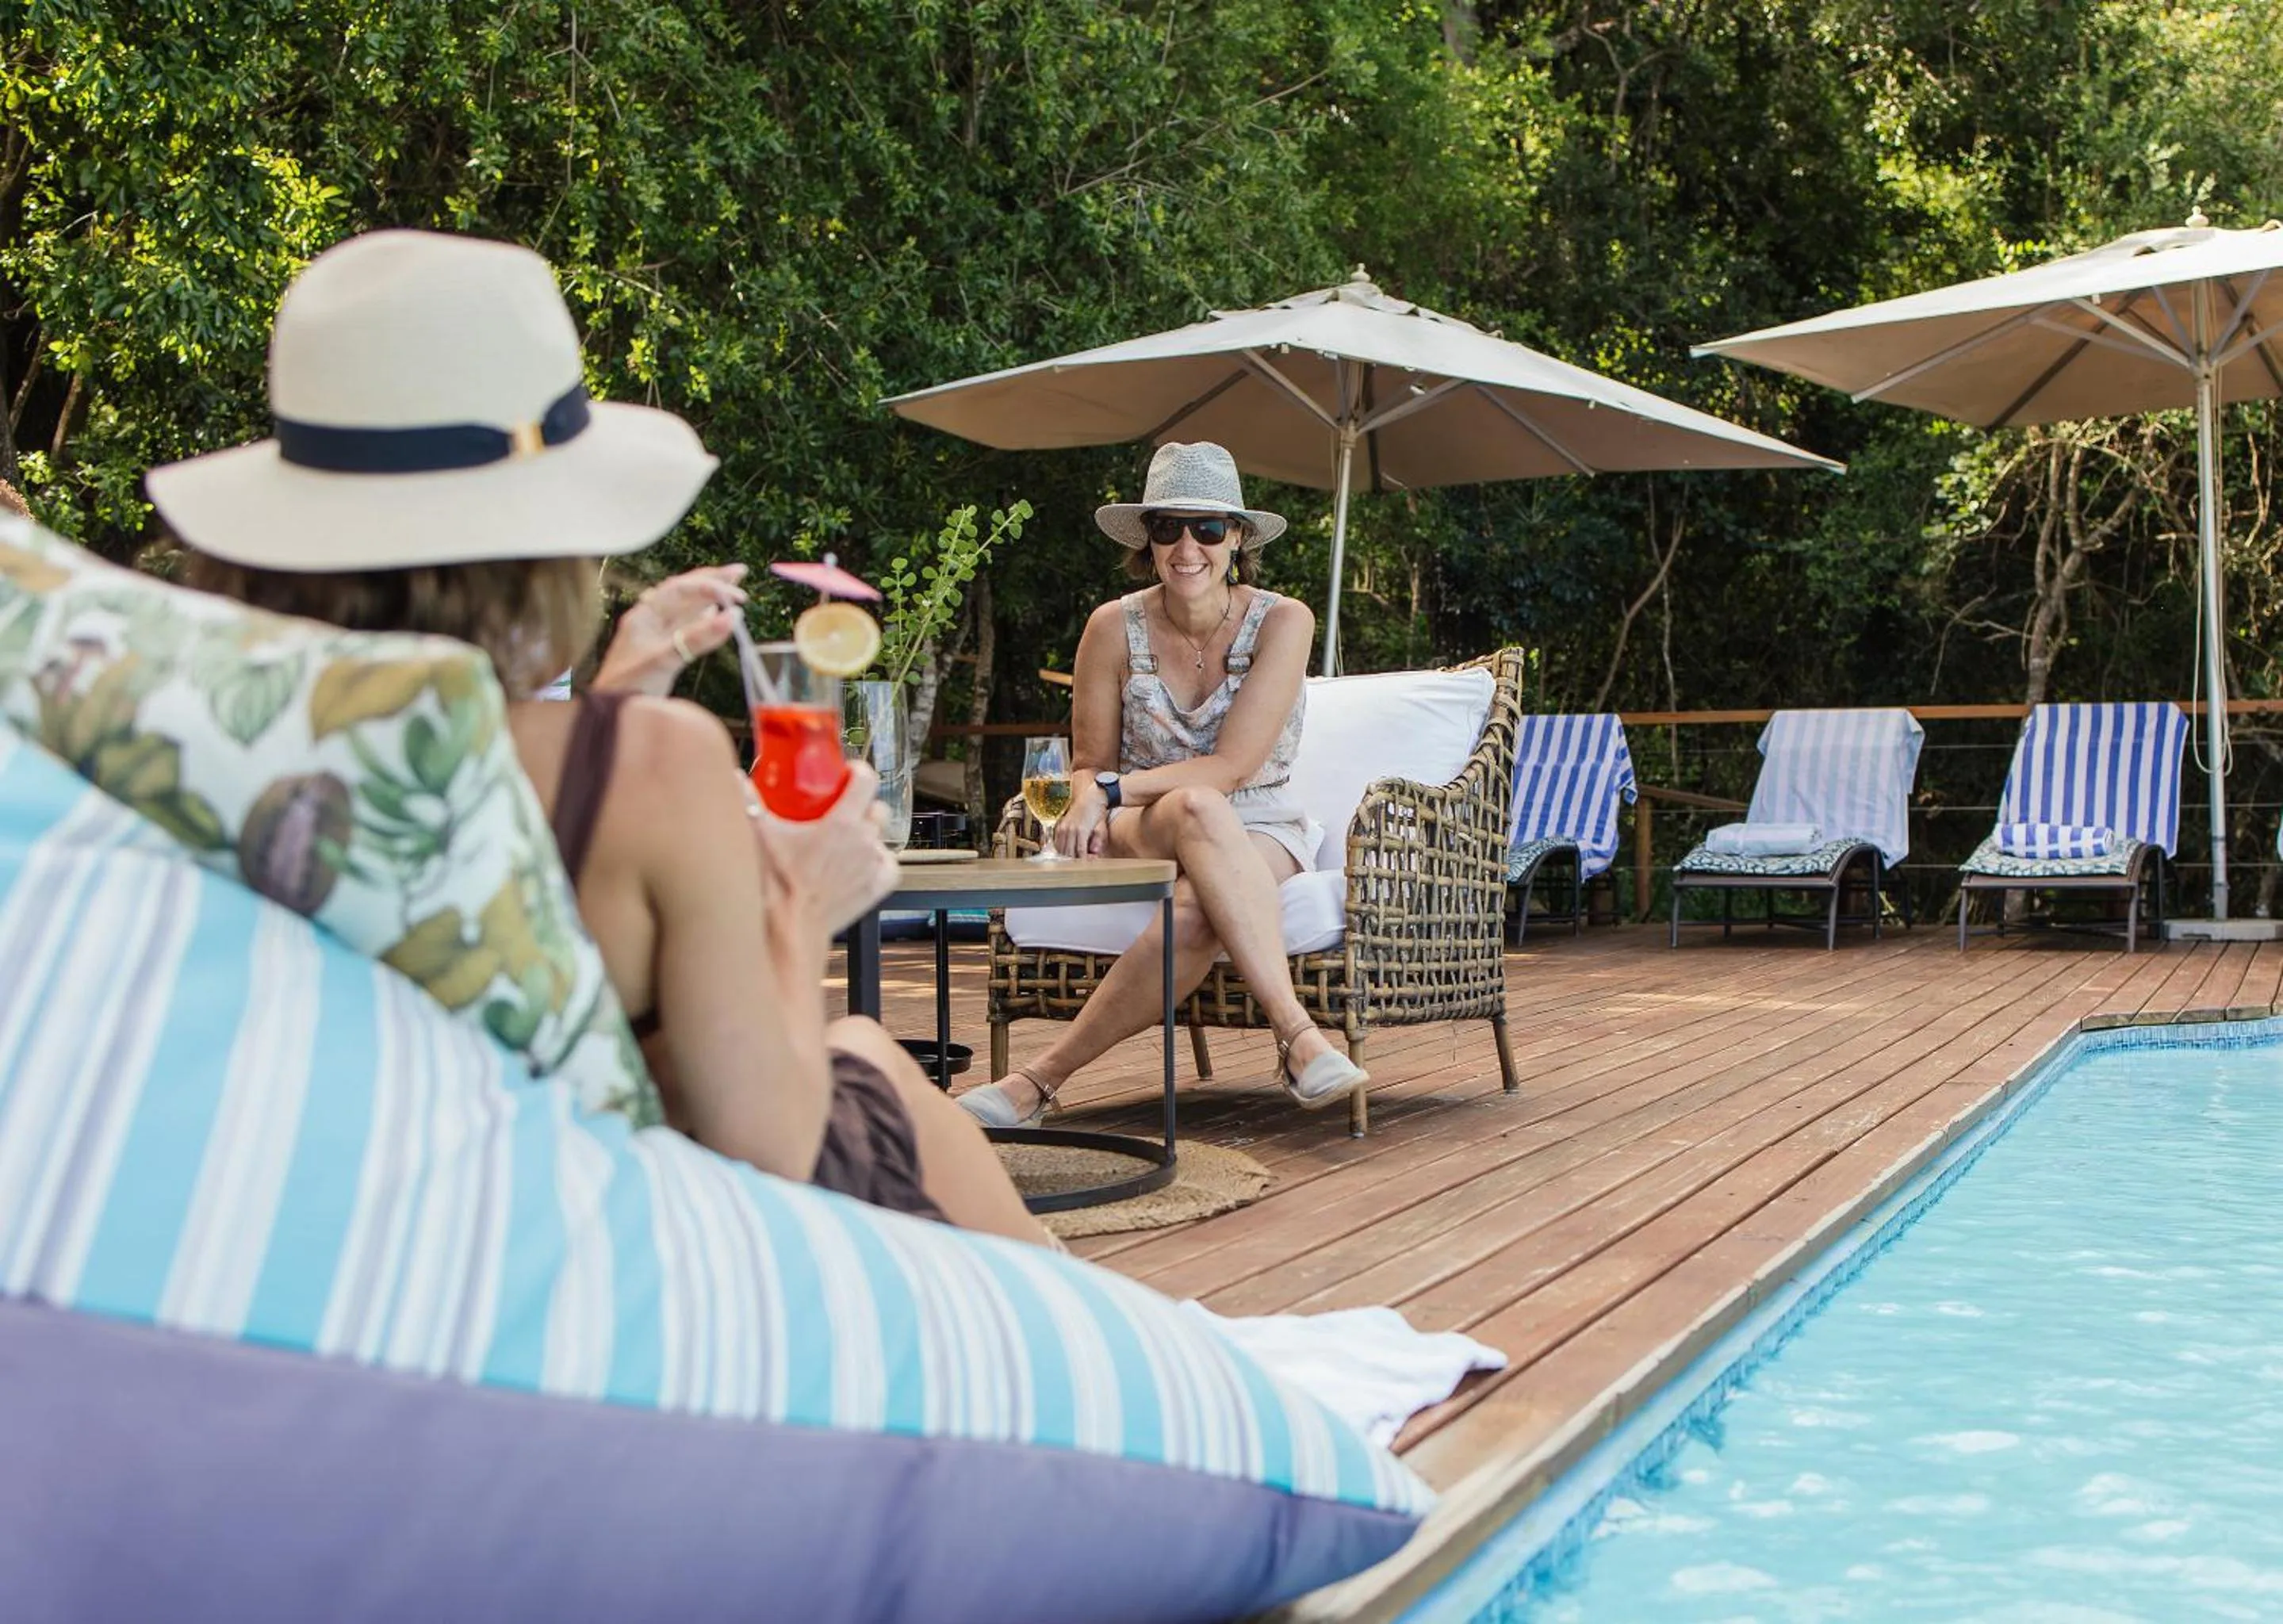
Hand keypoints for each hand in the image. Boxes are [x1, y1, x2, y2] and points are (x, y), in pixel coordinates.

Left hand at [592, 564, 748, 696]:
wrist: (610, 713)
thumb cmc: (627, 687)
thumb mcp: (664, 660)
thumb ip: (698, 638)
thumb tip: (731, 617)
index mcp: (644, 616)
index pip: (680, 590)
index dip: (709, 587)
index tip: (736, 598)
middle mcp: (650, 620)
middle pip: (684, 591)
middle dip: (712, 580)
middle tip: (740, 572)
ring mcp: (656, 635)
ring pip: (686, 608)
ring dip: (710, 596)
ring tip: (732, 586)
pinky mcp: (663, 650)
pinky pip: (685, 625)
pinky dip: (703, 617)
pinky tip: (714, 613)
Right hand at [751, 763, 898, 937]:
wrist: (788, 930)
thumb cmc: (775, 887)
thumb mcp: (758, 835)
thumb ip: (747, 801)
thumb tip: (736, 779)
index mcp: (841, 823)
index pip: (866, 780)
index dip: (858, 772)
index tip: (847, 774)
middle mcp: (863, 842)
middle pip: (877, 808)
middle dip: (862, 805)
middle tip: (839, 809)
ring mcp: (871, 866)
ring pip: (881, 838)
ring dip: (867, 835)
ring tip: (845, 839)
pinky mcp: (874, 890)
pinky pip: (889, 868)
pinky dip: (880, 862)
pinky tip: (863, 862)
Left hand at [1056, 777, 1107, 857]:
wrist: (1094, 797)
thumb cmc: (1088, 810)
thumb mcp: (1080, 824)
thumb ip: (1079, 838)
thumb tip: (1081, 851)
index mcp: (1060, 828)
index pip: (1058, 848)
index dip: (1065, 858)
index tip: (1071, 864)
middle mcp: (1063, 830)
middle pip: (1063, 853)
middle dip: (1070, 862)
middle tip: (1078, 866)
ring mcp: (1071, 830)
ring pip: (1070, 852)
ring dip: (1077, 861)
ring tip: (1085, 864)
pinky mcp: (1081, 831)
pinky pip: (1080, 848)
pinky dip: (1083, 856)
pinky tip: (1087, 860)